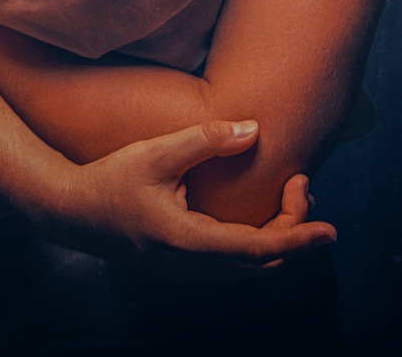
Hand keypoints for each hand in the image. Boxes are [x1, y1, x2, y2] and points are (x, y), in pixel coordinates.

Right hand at [44, 119, 336, 271]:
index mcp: (190, 243)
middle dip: (293, 229)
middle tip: (301, 183)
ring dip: (276, 238)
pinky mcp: (181, 266)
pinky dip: (256, 245)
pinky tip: (258, 215)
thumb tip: (253, 129)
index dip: (299, 237)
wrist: (71, 212)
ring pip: (248, 269)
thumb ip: (206, 140)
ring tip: (289, 194)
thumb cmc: (112, 179)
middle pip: (262, 262)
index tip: (331, 229)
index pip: (260, 248)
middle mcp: (192, 267)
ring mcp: (186, 272)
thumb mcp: (158, 152)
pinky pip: (232, 266)